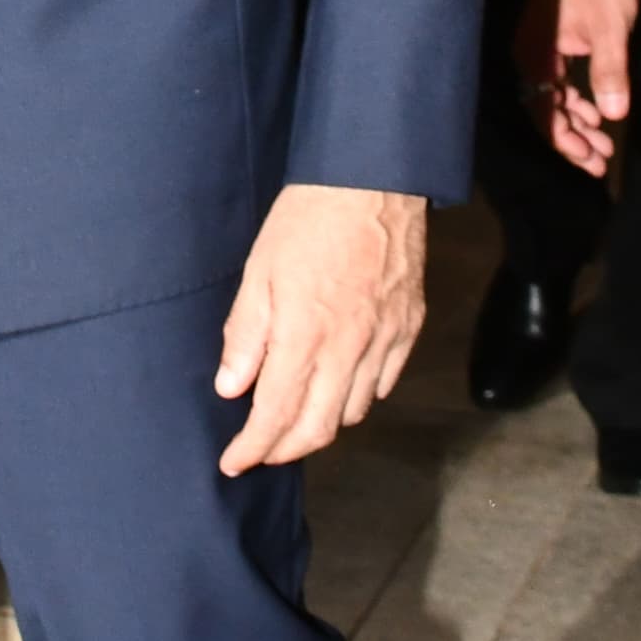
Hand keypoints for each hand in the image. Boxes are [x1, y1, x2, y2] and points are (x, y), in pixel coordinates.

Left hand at [214, 184, 426, 473]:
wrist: (373, 178)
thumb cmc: (308, 218)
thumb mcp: (258, 271)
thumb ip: (245, 334)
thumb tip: (231, 386)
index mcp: (305, 335)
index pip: (275, 416)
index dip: (252, 448)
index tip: (234, 462)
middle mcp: (350, 348)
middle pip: (318, 428)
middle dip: (285, 450)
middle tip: (261, 450)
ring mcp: (385, 340)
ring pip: (354, 411)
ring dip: (322, 424)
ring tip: (296, 416)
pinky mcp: (408, 326)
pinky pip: (385, 383)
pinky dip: (359, 396)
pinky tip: (340, 386)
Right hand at [517, 0, 638, 173]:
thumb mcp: (610, 27)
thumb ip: (609, 71)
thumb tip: (613, 115)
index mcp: (537, 54)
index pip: (544, 111)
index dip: (566, 141)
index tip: (591, 160)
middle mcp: (530, 56)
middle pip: (546, 110)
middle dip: (574, 138)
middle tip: (601, 161)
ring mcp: (538, 49)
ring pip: (552, 98)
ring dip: (576, 122)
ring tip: (603, 144)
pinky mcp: (549, 42)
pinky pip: (556, 82)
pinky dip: (575, 100)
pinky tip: (595, 113)